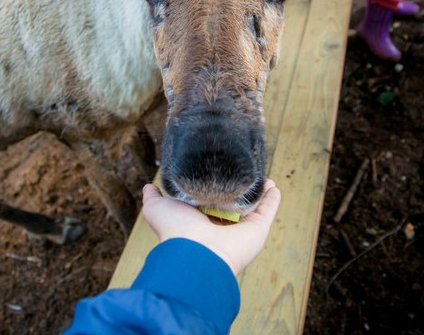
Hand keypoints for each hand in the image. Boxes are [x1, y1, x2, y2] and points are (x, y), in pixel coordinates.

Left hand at [141, 180, 281, 275]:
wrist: (196, 253)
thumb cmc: (175, 231)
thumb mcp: (157, 208)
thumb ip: (153, 197)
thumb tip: (149, 186)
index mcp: (199, 221)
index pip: (210, 201)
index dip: (214, 186)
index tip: (217, 170)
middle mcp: (221, 225)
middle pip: (234, 203)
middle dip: (238, 188)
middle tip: (241, 170)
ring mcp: (241, 228)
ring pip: (253, 206)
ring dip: (259, 191)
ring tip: (263, 175)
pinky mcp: (257, 229)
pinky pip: (268, 210)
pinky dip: (273, 198)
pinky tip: (274, 185)